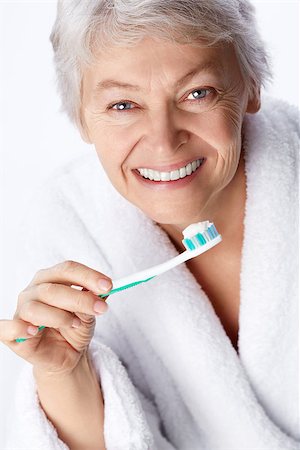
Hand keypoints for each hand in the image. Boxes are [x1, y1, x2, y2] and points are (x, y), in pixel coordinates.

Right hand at [0, 260, 111, 376]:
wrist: (66, 354)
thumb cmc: (75, 327)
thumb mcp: (89, 313)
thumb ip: (92, 301)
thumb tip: (100, 292)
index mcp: (50, 279)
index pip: (67, 269)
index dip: (88, 276)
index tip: (109, 286)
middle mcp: (33, 291)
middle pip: (53, 288)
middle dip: (81, 299)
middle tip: (102, 308)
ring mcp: (21, 312)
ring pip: (35, 307)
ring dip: (60, 316)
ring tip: (76, 324)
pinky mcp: (13, 335)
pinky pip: (7, 328)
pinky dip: (18, 328)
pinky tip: (33, 331)